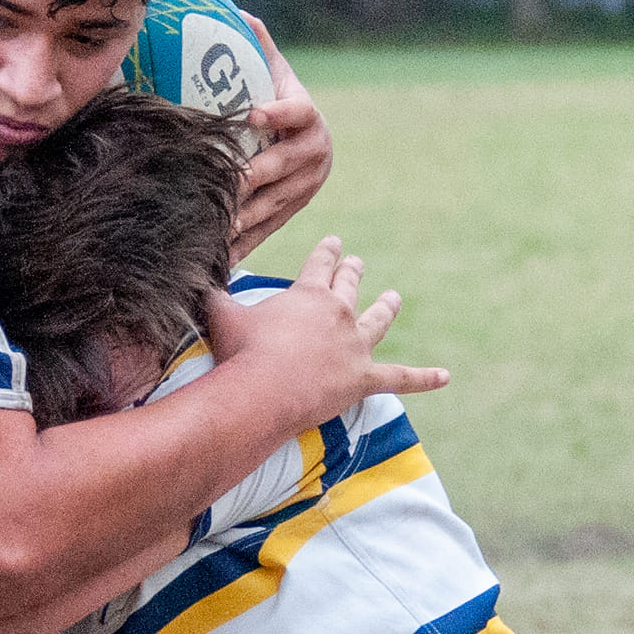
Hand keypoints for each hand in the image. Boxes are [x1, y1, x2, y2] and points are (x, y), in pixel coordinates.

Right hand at [207, 237, 447, 428]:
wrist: (262, 391)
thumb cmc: (239, 352)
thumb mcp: (219, 313)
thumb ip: (211, 293)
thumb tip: (188, 274)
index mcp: (309, 293)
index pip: (321, 263)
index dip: (327, 251)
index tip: (335, 241)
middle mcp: (338, 314)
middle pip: (350, 286)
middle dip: (353, 272)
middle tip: (357, 262)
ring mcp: (355, 347)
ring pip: (377, 321)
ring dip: (386, 307)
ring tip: (394, 297)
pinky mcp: (363, 380)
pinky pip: (401, 379)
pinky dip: (424, 379)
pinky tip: (446, 377)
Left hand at [232, 15, 332, 262]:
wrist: (309, 141)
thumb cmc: (280, 99)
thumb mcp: (275, 72)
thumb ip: (260, 46)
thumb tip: (240, 13)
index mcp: (309, 118)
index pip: (296, 112)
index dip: (277, 113)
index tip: (252, 113)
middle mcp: (314, 155)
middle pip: (280, 167)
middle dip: (252, 178)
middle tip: (225, 183)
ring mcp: (306, 188)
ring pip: (274, 204)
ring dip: (246, 218)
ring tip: (220, 226)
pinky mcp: (294, 211)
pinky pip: (269, 230)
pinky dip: (246, 244)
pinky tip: (223, 258)